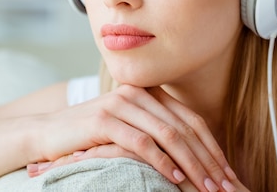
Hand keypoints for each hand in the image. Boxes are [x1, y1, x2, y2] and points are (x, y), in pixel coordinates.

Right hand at [28, 84, 238, 191]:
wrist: (48, 133)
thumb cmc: (92, 135)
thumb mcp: (129, 129)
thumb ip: (156, 131)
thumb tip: (193, 155)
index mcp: (149, 93)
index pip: (190, 120)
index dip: (212, 147)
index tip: (228, 172)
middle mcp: (139, 93)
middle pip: (184, 127)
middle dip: (208, 159)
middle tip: (225, 185)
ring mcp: (121, 103)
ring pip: (168, 134)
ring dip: (191, 163)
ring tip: (206, 187)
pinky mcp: (105, 119)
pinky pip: (142, 142)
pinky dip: (162, 162)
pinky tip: (175, 178)